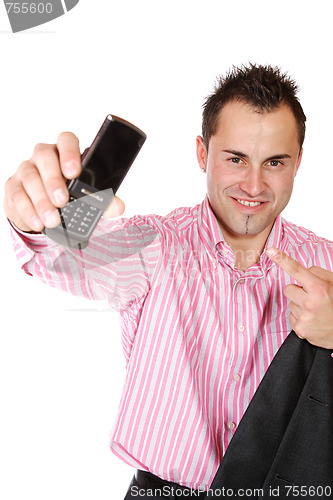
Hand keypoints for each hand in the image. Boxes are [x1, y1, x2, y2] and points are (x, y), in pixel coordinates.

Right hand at [4, 132, 123, 231]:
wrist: (42, 210)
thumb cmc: (68, 196)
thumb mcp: (86, 197)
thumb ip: (104, 201)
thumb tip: (118, 206)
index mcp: (65, 152)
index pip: (66, 140)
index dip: (69, 153)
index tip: (74, 172)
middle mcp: (44, 156)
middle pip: (44, 157)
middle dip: (53, 179)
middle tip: (62, 200)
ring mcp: (26, 170)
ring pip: (30, 177)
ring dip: (42, 200)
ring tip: (53, 219)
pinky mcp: (14, 186)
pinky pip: (18, 195)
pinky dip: (29, 210)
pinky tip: (39, 222)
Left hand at [267, 247, 332, 348]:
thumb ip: (318, 274)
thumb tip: (304, 272)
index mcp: (319, 289)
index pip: (296, 270)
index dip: (282, 259)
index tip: (271, 251)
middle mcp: (310, 303)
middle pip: (288, 288)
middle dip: (297, 290)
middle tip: (313, 297)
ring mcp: (304, 317)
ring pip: (290, 303)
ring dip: (300, 304)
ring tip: (316, 310)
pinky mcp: (300, 329)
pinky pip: (291, 316)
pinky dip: (300, 317)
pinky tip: (312, 319)